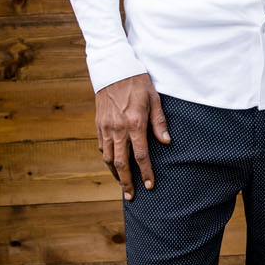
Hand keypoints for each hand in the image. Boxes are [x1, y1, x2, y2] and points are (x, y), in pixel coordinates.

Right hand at [96, 73, 169, 199]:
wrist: (113, 68)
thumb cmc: (137, 82)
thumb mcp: (154, 98)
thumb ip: (159, 122)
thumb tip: (166, 142)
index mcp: (135, 123)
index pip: (141, 156)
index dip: (146, 173)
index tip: (150, 186)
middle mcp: (118, 129)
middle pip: (121, 163)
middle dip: (126, 182)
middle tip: (131, 196)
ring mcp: (106, 127)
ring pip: (108, 158)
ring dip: (114, 173)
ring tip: (122, 184)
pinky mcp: (98, 124)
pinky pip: (101, 147)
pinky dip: (107, 159)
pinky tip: (113, 164)